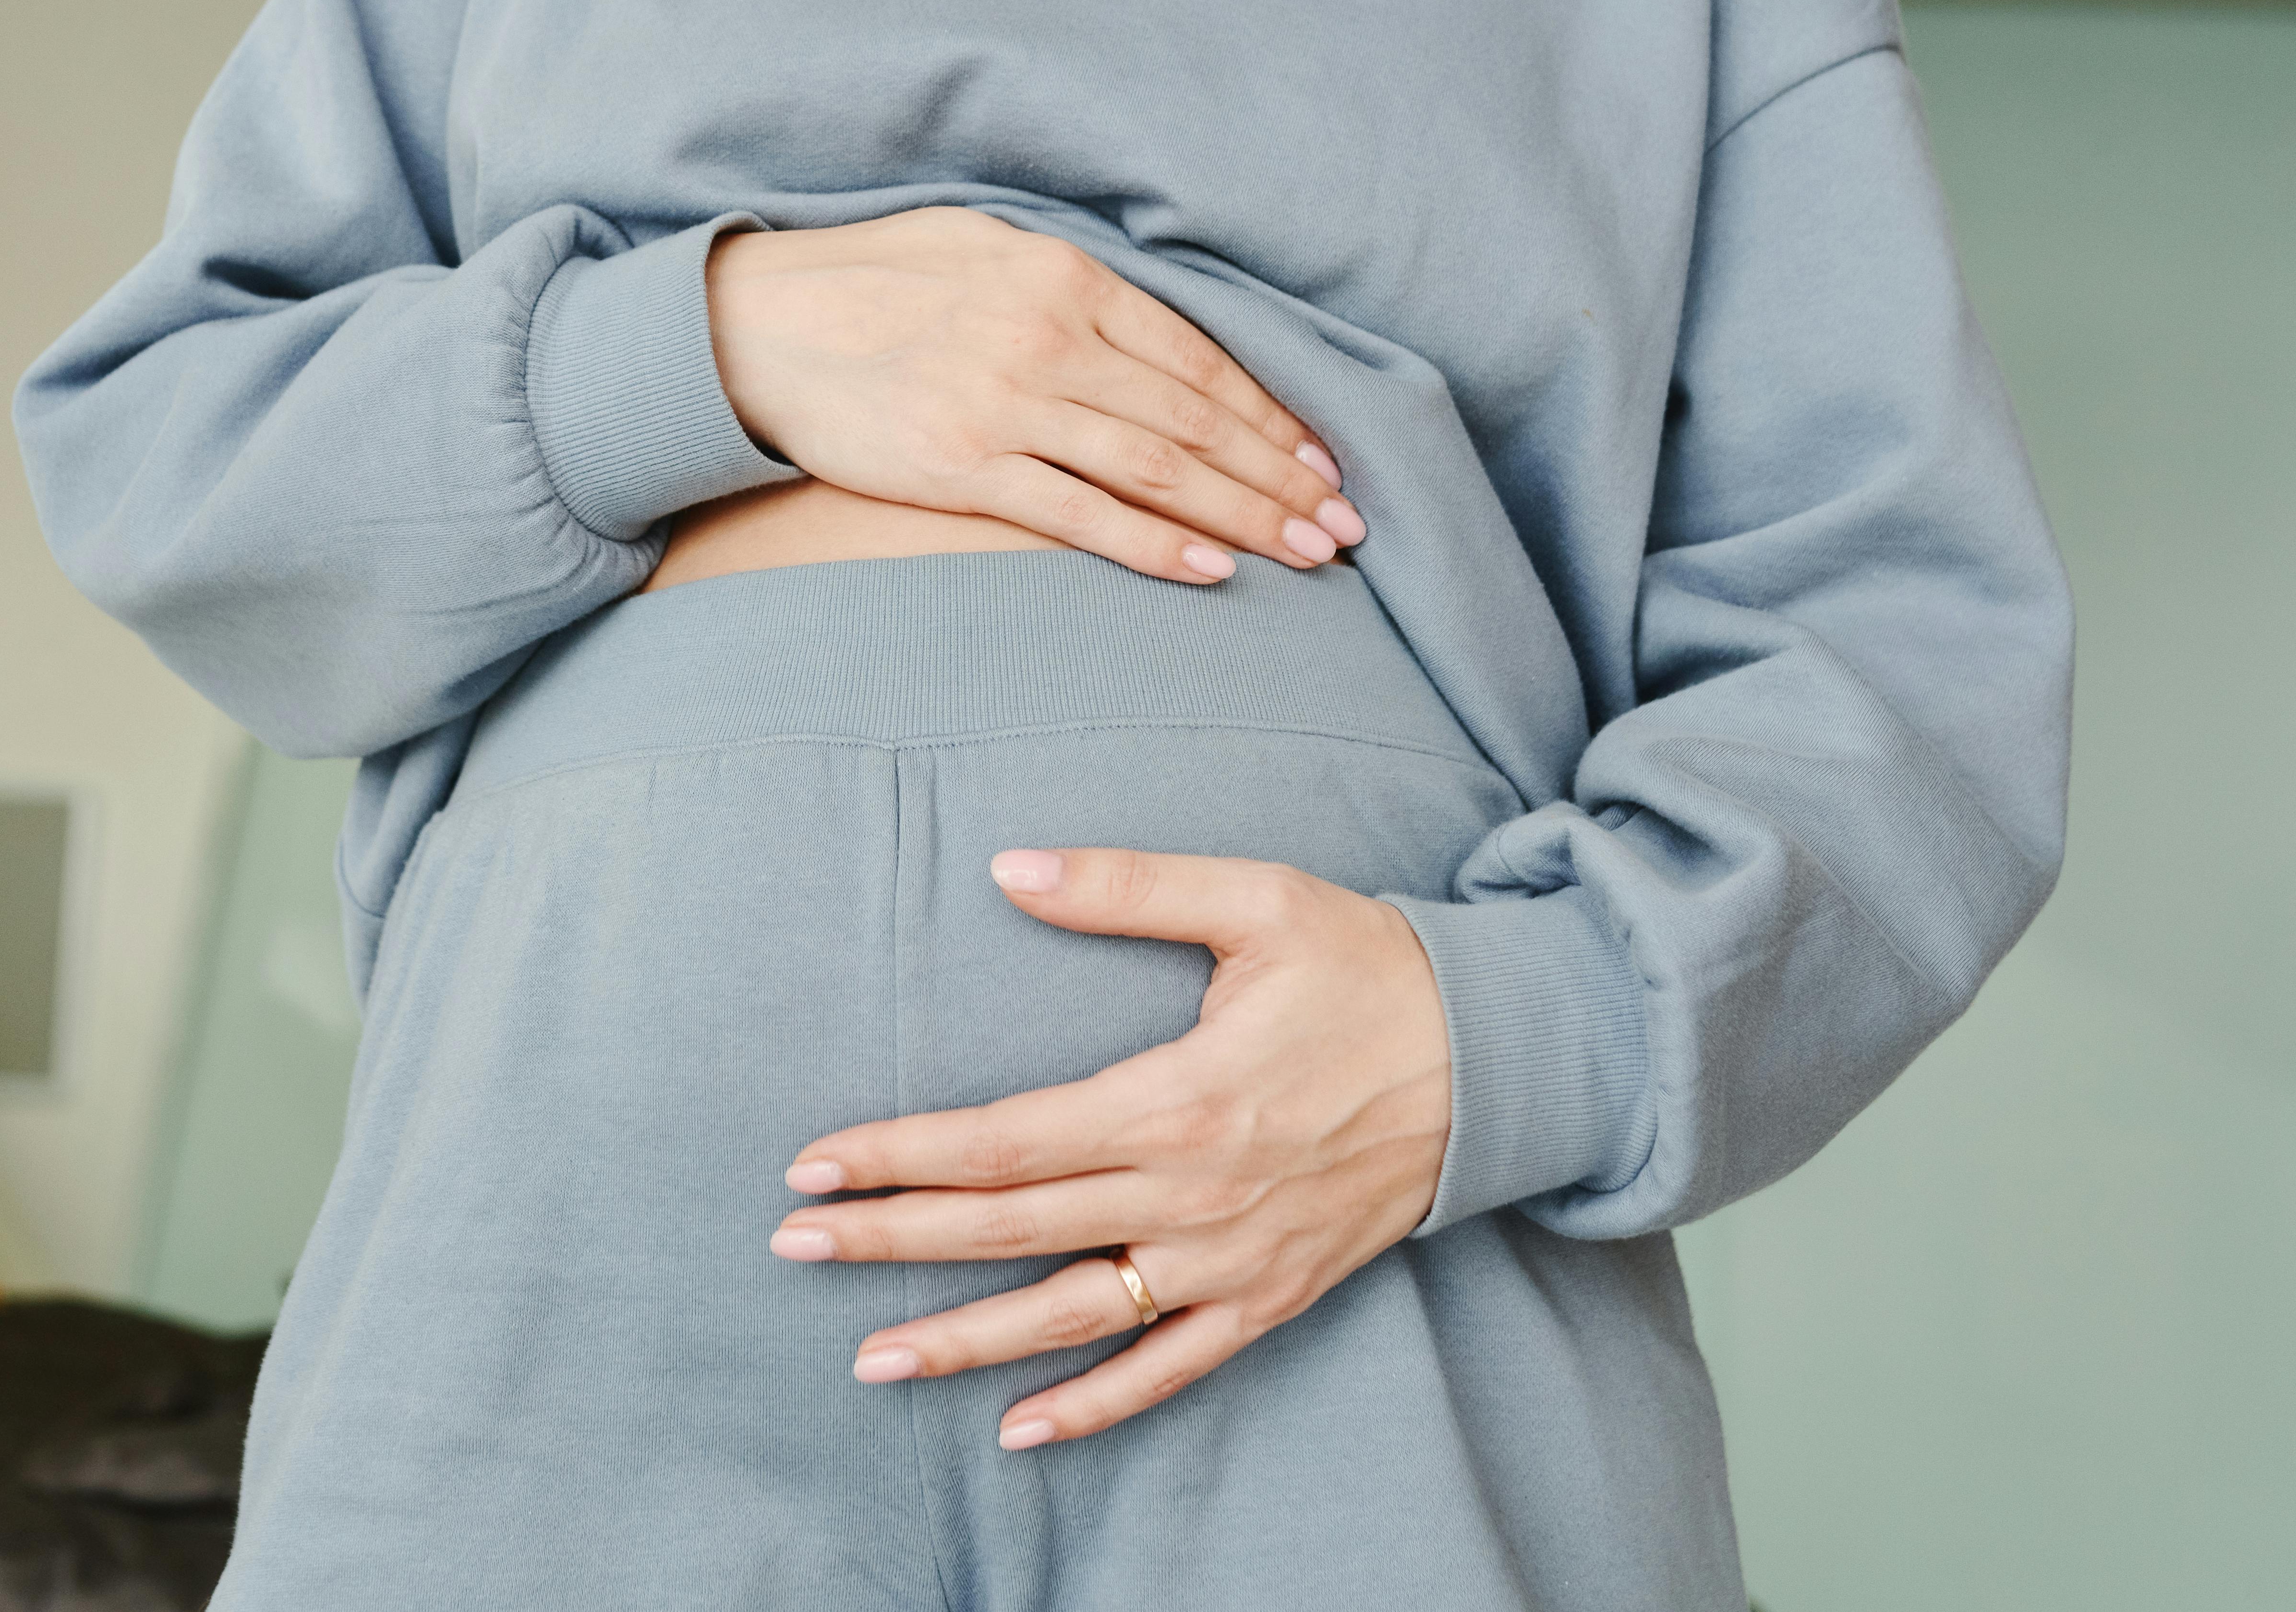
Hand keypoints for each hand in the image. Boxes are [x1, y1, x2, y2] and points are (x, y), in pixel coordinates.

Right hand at [702, 208, 1366, 583]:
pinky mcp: (963, 467)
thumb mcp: (979, 243)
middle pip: (1194, 419)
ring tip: (1304, 554)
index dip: (1269, 414)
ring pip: (1155, 468)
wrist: (756, 326)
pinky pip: (1078, 515)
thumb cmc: (869, 279)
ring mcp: (1007, 406)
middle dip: (1280, 477)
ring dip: (1241, 516)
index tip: (1320, 460)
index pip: (1197, 357)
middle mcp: (1048, 338)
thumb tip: (1143, 321)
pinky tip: (1208, 571)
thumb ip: (1066, 281)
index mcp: (1063, 278)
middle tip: (1342, 524)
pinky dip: (1151, 545)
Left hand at [765, 846, 1450, 1450]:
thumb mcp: (1256, 900)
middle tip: (793, 1243)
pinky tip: (1019, 1430)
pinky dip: (1094, 1406)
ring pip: (1071, 1315)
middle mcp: (1191, 1195)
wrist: (1502, 1058)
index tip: (815, 1161)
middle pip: (1010, 1228)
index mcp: (1176, 1099)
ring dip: (964, 1340)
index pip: (1002, 1140)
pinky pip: (1168, 1367)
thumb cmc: (1371, 968)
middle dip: (891, 1238)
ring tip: (868, 1360)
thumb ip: (1126, 884)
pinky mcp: (1270, 1296)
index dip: (901, 1152)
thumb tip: (1007, 865)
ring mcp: (1230, 1260)